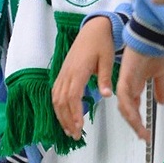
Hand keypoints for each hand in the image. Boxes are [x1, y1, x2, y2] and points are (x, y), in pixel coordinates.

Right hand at [51, 17, 113, 140]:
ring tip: (68, 130)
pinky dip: (57, 105)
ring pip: (56, 97)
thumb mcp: (108, 59)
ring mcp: (63, 72)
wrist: (94, 28)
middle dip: (67, 119)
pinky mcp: (63, 72)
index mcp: (78, 69)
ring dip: (60, 115)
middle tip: (75, 135)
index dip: (74, 113)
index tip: (78, 126)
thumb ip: (106, 78)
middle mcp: (68, 72)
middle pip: (61, 100)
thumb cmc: (101, 42)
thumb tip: (107, 95)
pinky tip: (63, 115)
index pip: (72, 96)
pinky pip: (55, 91)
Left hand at [116, 46, 163, 141]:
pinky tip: (135, 117)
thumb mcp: (159, 73)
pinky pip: (124, 96)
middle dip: (135, 125)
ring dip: (133, 120)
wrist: (151, 34)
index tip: (145, 132)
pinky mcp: (125, 76)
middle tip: (143, 136)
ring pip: (125, 106)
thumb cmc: (154, 49)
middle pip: (128, 110)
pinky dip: (129, 108)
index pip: (134, 107)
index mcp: (136, 84)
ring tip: (141, 131)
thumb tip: (163, 102)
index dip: (138, 120)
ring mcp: (126, 81)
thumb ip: (159, 88)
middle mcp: (129, 84)